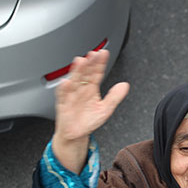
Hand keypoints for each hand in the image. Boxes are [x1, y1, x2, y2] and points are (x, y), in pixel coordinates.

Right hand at [52, 49, 129, 172]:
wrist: (76, 134)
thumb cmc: (89, 120)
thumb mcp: (105, 109)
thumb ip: (115, 97)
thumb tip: (125, 85)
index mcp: (91, 87)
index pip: (96, 73)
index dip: (100, 63)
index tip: (104, 53)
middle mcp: (81, 88)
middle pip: (85, 73)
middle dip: (89, 63)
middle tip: (93, 54)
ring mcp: (72, 95)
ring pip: (74, 80)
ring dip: (76, 71)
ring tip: (80, 62)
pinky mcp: (63, 104)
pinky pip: (63, 95)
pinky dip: (64, 89)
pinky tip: (67, 82)